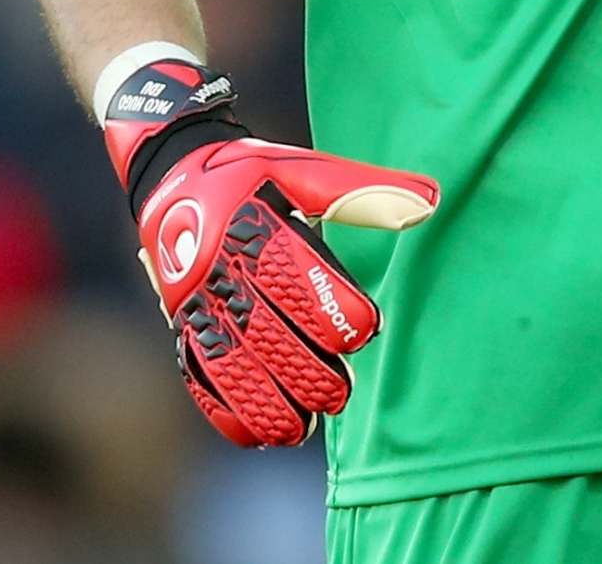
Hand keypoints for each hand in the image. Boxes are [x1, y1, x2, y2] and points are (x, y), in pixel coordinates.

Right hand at [100, 53, 438, 446]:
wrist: (171, 168)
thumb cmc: (250, 171)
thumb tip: (429, 204)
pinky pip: (196, 371)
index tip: (366, 329)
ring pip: (228, 361)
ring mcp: (195, 299)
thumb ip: (362, 191)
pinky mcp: (180, 320)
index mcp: (253, 226)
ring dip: (265, 401)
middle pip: (264, 331)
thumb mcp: (301, 168)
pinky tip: (256, 434)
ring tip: (303, 428)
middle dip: (305, 369)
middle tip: (342, 392)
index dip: (335, 310)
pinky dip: (223, 408)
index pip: (298, 277)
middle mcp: (219, 267)